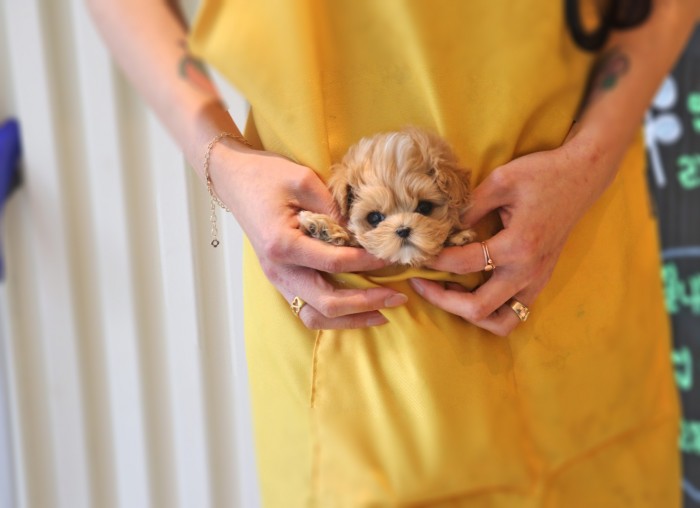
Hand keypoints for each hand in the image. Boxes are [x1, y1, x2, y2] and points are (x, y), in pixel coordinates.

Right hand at [210, 141, 407, 329]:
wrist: (235, 179)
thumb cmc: (267, 175)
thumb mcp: (305, 180)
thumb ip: (335, 208)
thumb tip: (366, 233)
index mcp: (283, 245)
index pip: (335, 263)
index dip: (369, 263)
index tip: (392, 257)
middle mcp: (279, 269)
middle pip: (327, 302)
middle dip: (367, 303)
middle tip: (397, 297)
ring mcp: (277, 278)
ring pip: (315, 316)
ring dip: (350, 319)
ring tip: (381, 313)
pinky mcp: (281, 279)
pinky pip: (307, 308)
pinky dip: (334, 314)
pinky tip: (358, 308)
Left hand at [409, 139, 616, 335]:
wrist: (582, 176)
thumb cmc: (542, 173)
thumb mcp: (500, 181)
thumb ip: (469, 206)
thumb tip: (440, 227)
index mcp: (518, 246)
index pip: (464, 264)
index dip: (434, 260)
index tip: (417, 252)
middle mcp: (528, 271)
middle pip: (478, 308)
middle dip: (443, 300)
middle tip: (421, 283)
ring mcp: (537, 280)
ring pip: (500, 322)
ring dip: (470, 314)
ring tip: (448, 292)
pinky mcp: (540, 280)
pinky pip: (513, 312)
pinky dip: (490, 310)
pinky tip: (471, 288)